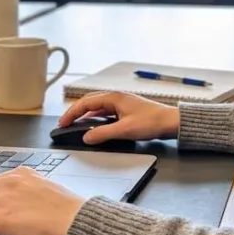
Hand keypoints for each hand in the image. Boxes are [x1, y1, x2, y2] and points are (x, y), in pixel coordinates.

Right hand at [58, 91, 179, 143]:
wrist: (171, 122)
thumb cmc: (152, 122)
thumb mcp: (125, 130)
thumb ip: (103, 134)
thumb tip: (87, 137)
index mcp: (114, 97)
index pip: (85, 103)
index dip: (72, 113)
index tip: (62, 123)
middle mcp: (116, 97)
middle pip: (89, 102)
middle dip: (76, 112)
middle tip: (65, 124)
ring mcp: (121, 103)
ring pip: (98, 107)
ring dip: (86, 115)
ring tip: (76, 125)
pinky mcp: (126, 110)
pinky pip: (106, 112)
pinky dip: (96, 118)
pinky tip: (95, 126)